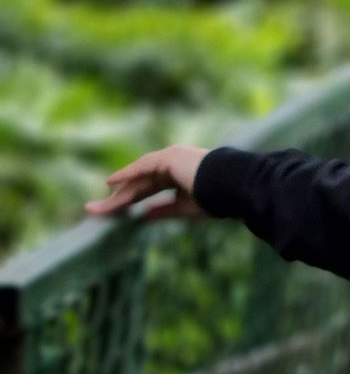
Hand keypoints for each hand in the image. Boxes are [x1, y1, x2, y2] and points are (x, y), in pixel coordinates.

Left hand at [87, 145, 211, 219]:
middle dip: (117, 198)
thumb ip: (163, 210)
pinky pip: (143, 167)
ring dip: (117, 192)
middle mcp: (173, 164)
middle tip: (94, 211)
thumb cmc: (214, 198)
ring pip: (137, 178)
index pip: (148, 189)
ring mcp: (171, 158)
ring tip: (97, 206)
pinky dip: (126, 174)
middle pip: (138, 184)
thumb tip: (143, 217)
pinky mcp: (169, 157)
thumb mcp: (184, 208)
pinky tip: (110, 182)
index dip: (129, 201)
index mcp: (179, 176)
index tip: (112, 212)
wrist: (232, 186)